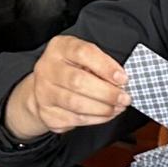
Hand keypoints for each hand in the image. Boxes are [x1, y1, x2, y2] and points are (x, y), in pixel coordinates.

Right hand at [3, 34, 127, 140]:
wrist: (44, 89)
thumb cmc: (71, 69)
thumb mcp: (84, 57)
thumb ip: (100, 64)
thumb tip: (120, 81)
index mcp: (59, 48)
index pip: (83, 53)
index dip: (105, 66)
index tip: (122, 78)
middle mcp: (47, 68)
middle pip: (78, 81)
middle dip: (107, 92)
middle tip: (124, 98)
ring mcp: (44, 92)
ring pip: (76, 104)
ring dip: (103, 108)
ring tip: (118, 107)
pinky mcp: (47, 113)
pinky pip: (75, 119)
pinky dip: (95, 119)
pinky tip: (106, 115)